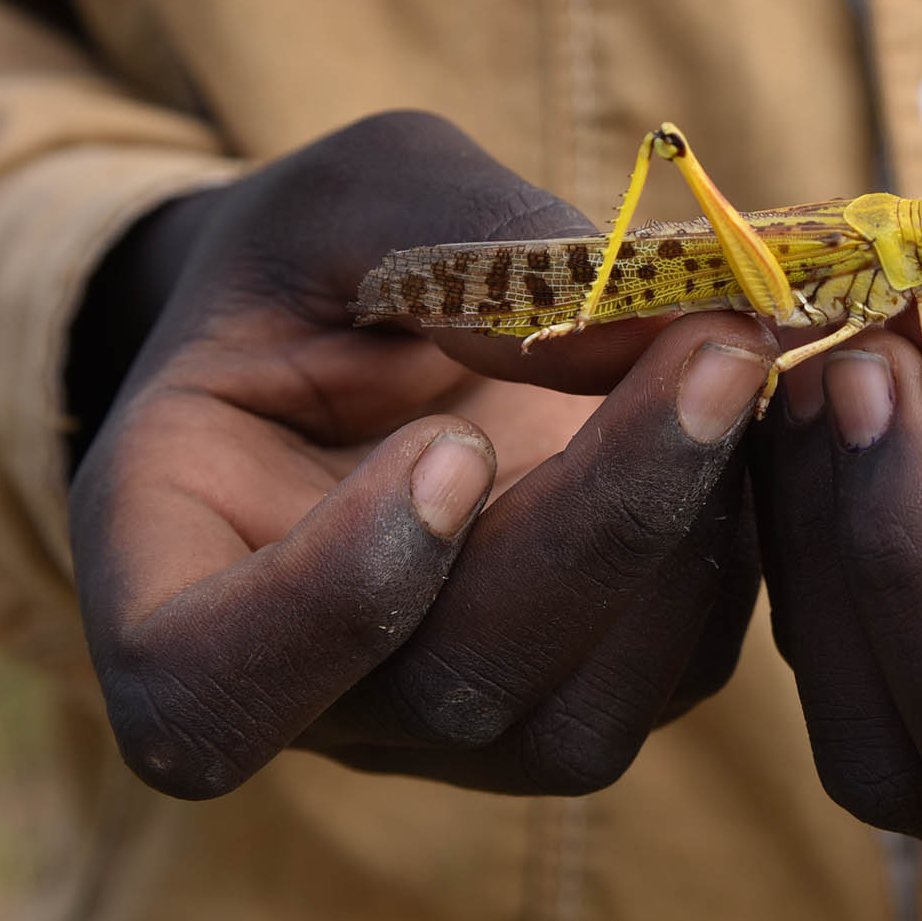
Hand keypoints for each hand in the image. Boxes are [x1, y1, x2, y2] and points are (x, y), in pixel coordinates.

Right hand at [68, 111, 774, 799]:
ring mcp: (450, 726)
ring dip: (689, 533)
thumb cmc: (325, 265)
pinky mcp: (580, 703)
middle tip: (714, 349)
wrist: (375, 337)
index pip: (201, 693)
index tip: (451, 442)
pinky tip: (750, 419)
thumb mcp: (353, 194)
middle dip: (601, 519)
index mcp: (172, 571)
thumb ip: (452, 237)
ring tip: (735, 362)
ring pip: (582, 715)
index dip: (331, 605)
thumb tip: (619, 332)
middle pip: (451, 688)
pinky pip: (677, 673)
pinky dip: (737, 548)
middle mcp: (311, 692)